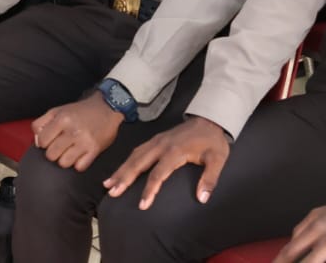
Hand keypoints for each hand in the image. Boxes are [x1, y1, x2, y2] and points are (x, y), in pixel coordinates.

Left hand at [32, 93, 124, 171]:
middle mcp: (72, 131)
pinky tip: (80, 155)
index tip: (50, 140)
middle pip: (51, 155)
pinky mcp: (95, 151)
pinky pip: (80, 167)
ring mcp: (84, 142)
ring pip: (64, 163)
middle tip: (60, 146)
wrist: (107, 108)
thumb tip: (37, 141)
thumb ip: (42, 123)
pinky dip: (78, 163)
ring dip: (65, 159)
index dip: (43, 142)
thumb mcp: (58, 110)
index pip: (41, 141)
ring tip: (69, 151)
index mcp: (62, 119)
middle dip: (53, 152)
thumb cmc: (81, 111)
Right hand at [104, 116, 229, 209]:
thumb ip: (210, 178)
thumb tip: (202, 198)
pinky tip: (120, 170)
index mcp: (175, 151)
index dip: (150, 190)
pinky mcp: (155, 139)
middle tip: (112, 192)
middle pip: (138, 163)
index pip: (158, 173)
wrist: (209, 119)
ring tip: (108, 184)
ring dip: (121, 169)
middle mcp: (161, 145)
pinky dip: (126, 161)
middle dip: (124, 178)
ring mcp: (156, 141)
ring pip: (134, 156)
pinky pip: (137, 151)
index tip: (142, 205)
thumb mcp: (217, 159)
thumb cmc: (212, 142)